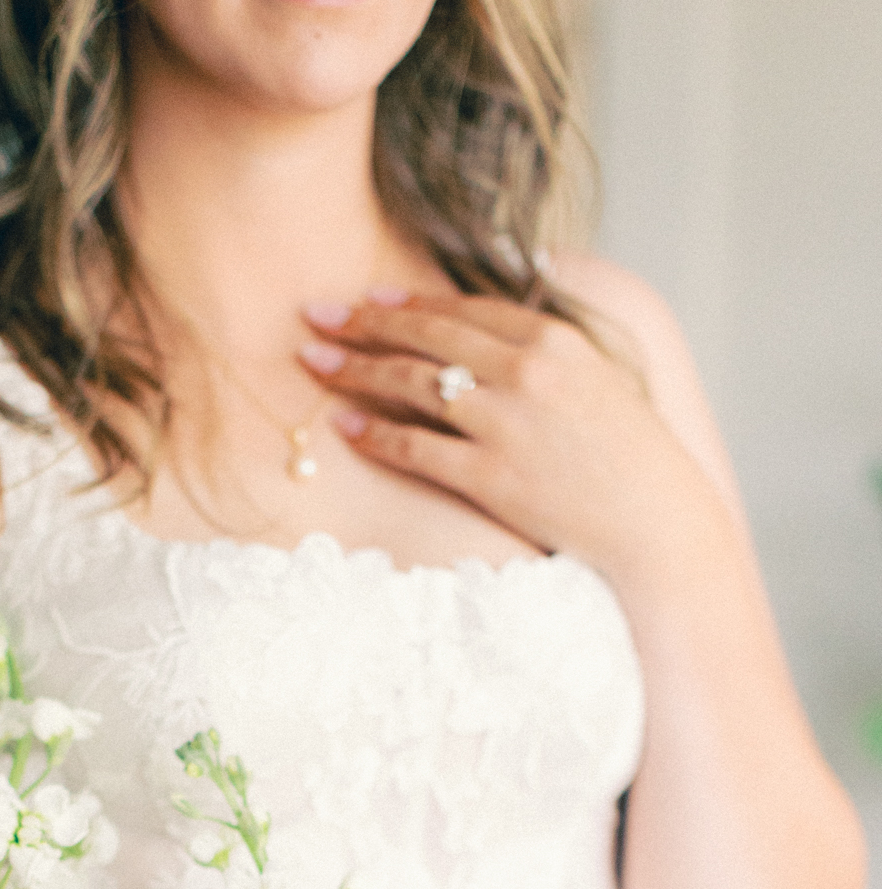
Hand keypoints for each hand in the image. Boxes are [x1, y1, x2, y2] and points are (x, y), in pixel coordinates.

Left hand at [298, 288, 721, 586]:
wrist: (654, 521)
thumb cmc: (632, 455)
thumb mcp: (604, 374)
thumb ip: (555, 340)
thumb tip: (524, 288)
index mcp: (556, 339)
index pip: (466, 309)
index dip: (411, 302)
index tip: (369, 298)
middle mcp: (526, 371)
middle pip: (429, 337)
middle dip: (364, 323)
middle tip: (316, 315)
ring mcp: (505, 424)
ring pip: (412, 385)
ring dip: (355, 370)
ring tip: (313, 362)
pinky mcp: (490, 476)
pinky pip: (416, 448)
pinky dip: (373, 435)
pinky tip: (341, 426)